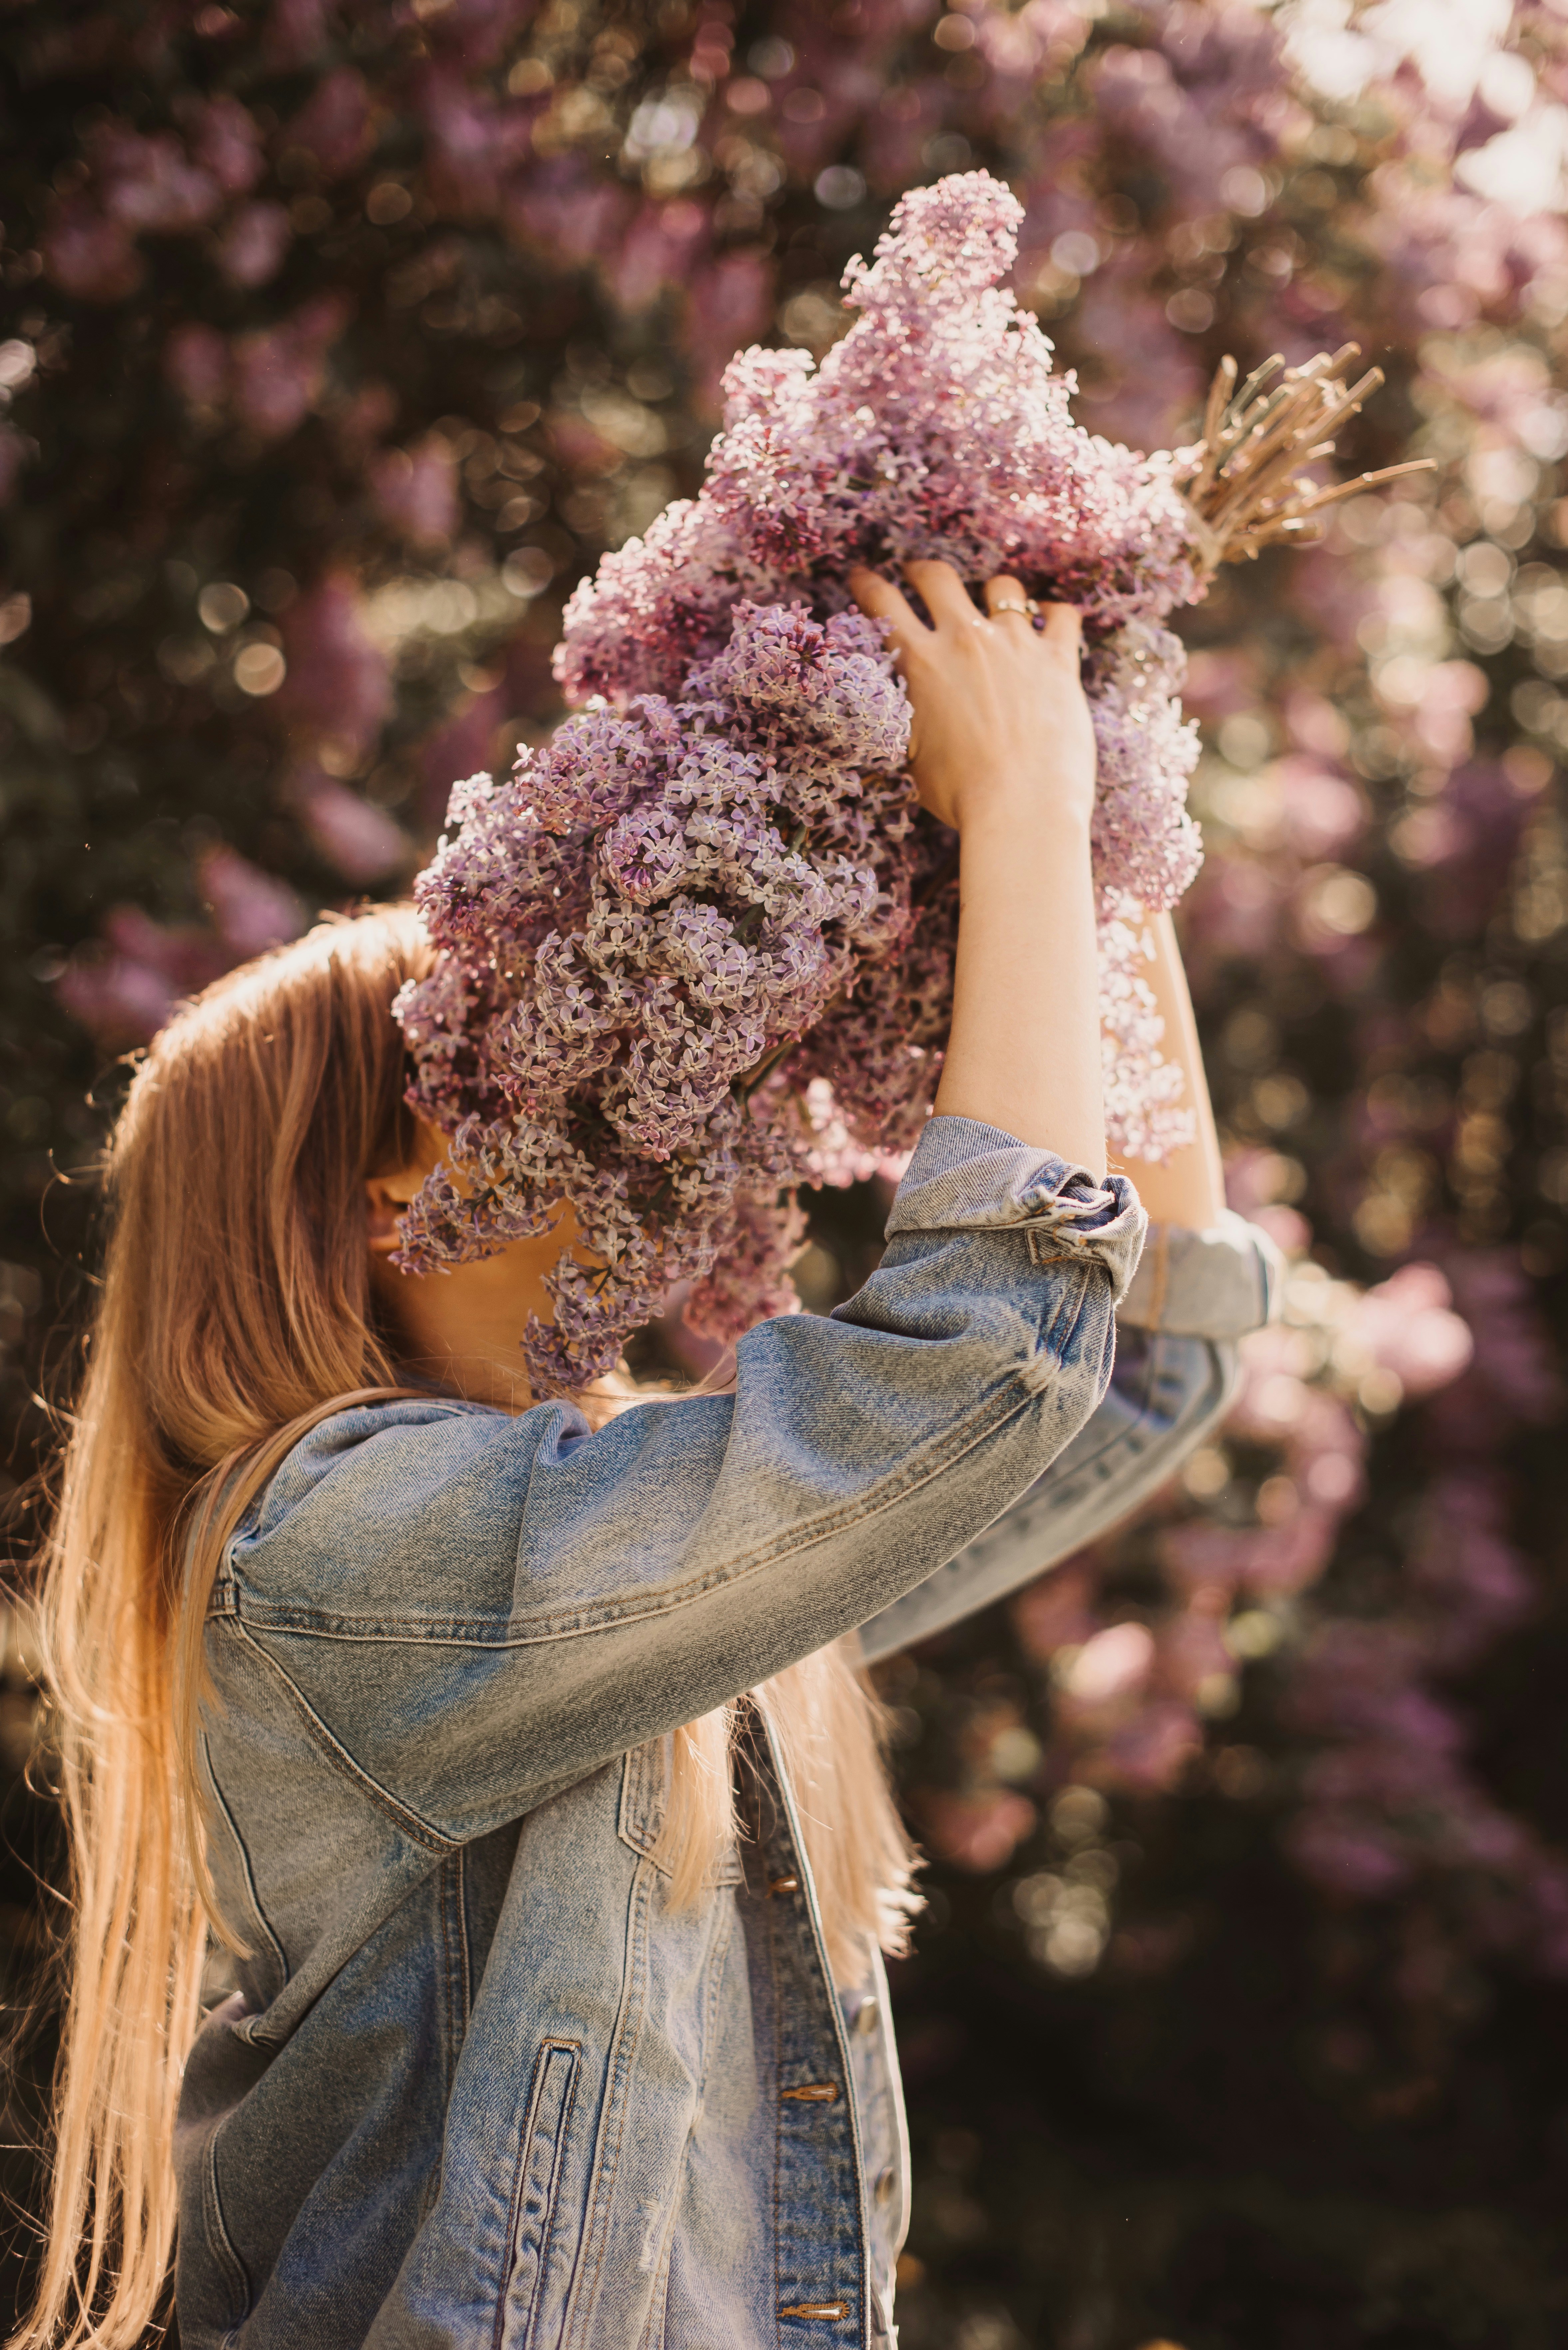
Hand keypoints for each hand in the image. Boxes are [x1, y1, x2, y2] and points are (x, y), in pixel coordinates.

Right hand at [849, 561, 1094, 836]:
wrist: (1021, 809)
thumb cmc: (961, 795)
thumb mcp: (911, 754)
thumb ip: (905, 714)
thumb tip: (897, 703)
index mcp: (921, 662)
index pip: (882, 603)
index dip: (867, 583)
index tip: (862, 576)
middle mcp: (965, 640)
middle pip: (938, 578)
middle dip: (922, 571)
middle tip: (918, 575)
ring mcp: (1016, 644)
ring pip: (1003, 588)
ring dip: (994, 593)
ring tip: (994, 605)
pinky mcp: (1059, 660)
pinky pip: (1061, 616)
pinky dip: (1053, 616)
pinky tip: (1050, 624)